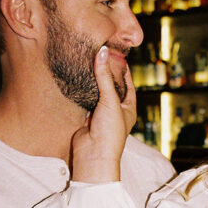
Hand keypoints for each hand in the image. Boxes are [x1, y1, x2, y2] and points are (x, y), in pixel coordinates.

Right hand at [71, 45, 136, 182]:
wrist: (93, 155)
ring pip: (98, 94)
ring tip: (88, 64)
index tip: (117, 56)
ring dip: (94, 82)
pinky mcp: (87, 119)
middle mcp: (116, 111)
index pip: (128, 84)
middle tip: (100, 57)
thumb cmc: (110, 132)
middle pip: (112, 88)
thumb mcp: (109, 100)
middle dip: (107, 74)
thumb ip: (104, 77)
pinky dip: (83, 91)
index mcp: (129, 108)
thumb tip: (102, 53)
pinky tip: (79, 80)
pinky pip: (86, 101)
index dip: (123, 70)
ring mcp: (101, 115)